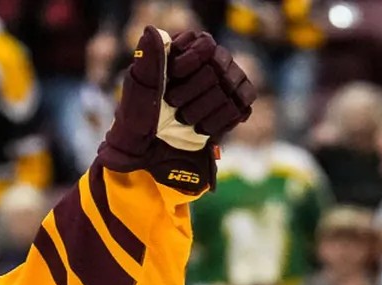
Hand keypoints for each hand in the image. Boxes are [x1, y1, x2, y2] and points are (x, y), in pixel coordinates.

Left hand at [97, 27, 257, 194]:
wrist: (153, 156)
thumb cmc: (140, 122)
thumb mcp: (139, 92)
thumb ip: (149, 61)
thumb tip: (152, 31)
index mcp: (182, 51)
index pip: (204, 45)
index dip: (188, 67)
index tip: (170, 91)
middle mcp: (206, 61)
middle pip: (218, 67)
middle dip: (195, 96)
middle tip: (178, 114)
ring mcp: (224, 81)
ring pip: (230, 87)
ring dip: (206, 110)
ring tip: (187, 123)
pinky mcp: (236, 104)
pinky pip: (242, 105)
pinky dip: (224, 120)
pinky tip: (205, 130)